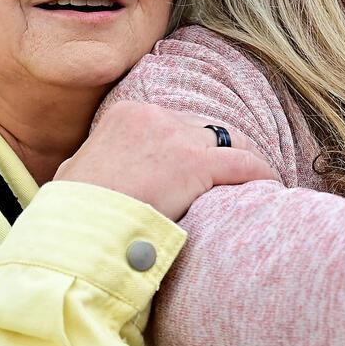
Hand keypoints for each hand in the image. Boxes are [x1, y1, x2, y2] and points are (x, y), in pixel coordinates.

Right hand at [57, 102, 274, 220]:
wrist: (77, 229)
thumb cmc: (73, 213)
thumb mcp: (74, 176)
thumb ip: (90, 166)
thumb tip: (86, 173)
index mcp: (125, 116)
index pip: (176, 123)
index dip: (194, 146)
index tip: (205, 166)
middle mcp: (153, 117)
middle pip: (206, 129)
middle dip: (221, 153)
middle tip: (235, 178)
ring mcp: (176, 138)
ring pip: (230, 142)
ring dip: (244, 163)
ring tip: (256, 185)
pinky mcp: (195, 164)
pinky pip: (244, 164)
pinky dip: (261, 174)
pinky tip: (272, 188)